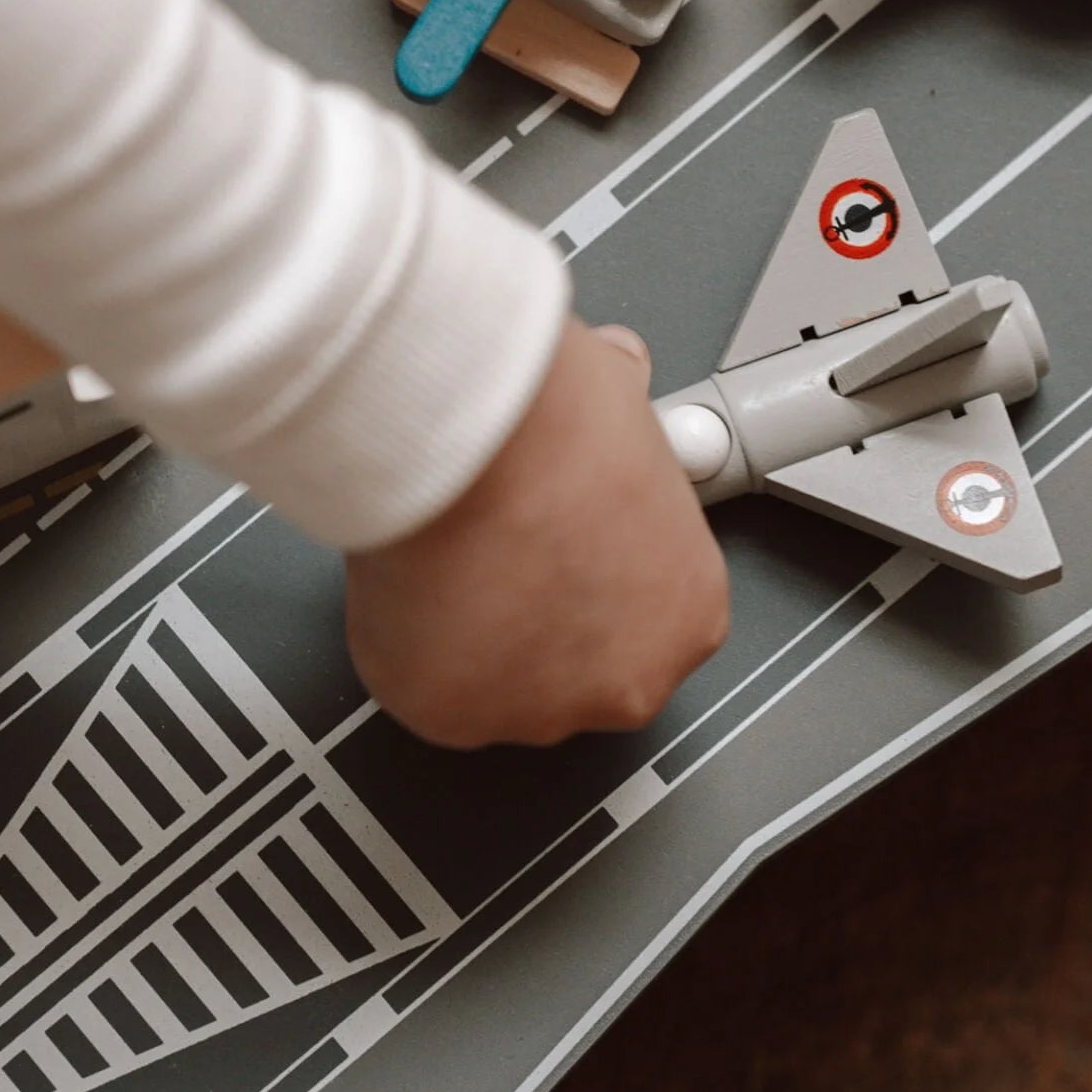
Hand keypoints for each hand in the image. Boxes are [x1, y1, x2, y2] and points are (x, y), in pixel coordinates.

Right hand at [343, 318, 728, 748]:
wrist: (477, 438)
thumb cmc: (554, 419)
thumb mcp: (624, 396)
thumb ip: (625, 420)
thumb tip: (613, 375)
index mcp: (688, 613)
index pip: (643, 618)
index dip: (589, 575)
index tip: (555, 543)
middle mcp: (627, 682)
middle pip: (574, 670)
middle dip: (533, 618)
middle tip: (496, 551)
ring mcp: (537, 711)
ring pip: (494, 685)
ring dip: (470, 635)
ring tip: (449, 556)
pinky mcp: (450, 716)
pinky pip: (419, 684)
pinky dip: (403, 639)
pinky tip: (408, 579)